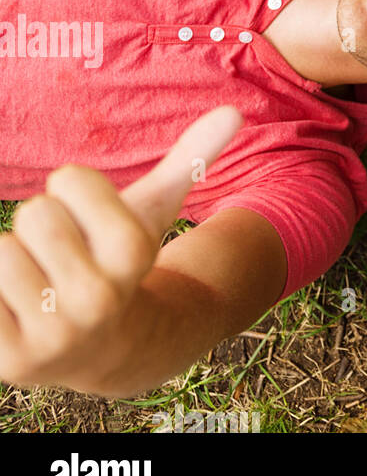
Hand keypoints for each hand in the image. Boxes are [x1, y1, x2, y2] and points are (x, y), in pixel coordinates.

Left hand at [0, 108, 241, 391]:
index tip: (88, 214)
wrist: (104, 347)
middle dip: (41, 224)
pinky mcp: (10, 362)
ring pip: (1, 253)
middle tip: (61, 253)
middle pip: (34, 213)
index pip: (68, 178)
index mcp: (134, 252)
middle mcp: (98, 298)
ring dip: (13, 259)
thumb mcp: (156, 209)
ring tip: (37, 282)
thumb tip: (234, 112)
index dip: (72, 186)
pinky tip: (15, 308)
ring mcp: (53, 335)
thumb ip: (192, 158)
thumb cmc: (121, 260)